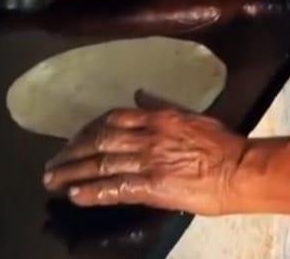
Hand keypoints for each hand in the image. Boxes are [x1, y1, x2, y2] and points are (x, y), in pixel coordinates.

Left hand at [43, 91, 244, 213]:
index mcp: (158, 117)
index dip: (88, 129)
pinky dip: (93, 191)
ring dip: (74, 172)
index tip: (74, 140)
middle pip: (100, 141)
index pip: (113, 118)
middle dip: (73, 152)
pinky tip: (75, 195)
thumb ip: (161, 105)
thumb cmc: (220, 142)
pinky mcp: (151, 186)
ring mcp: (148, 161)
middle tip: (52, 163)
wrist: (236, 169)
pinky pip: (115, 188)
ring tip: (52, 180)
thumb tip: (140, 95)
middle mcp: (148, 136)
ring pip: (102, 163)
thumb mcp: (190, 115)